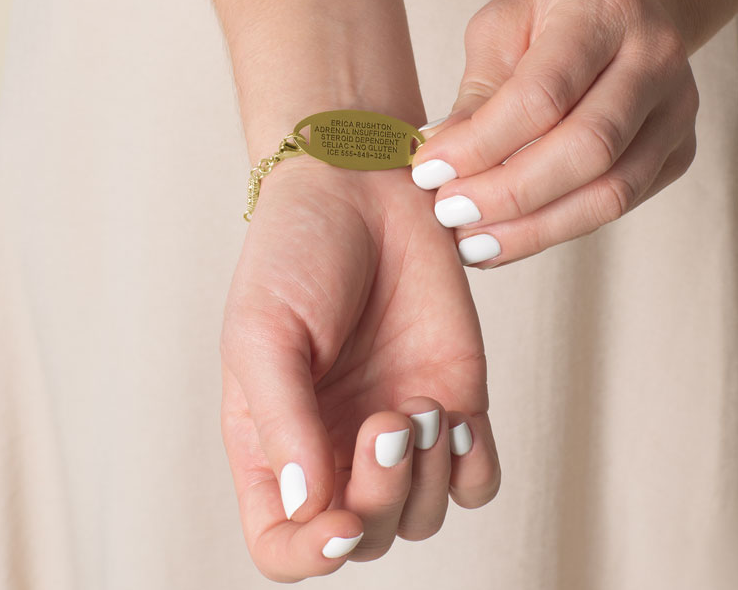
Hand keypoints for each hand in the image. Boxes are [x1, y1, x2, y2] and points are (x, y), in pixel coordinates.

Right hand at [220, 155, 499, 580]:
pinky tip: (455, 414)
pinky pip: (475, 476)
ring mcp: (397, 422)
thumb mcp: (261, 332)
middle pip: (364, 537)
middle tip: (386, 424)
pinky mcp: (453, 393)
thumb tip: (311, 511)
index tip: (339, 523)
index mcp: (274, 437)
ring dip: (425, 480)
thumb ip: (282, 422)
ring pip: (422, 514)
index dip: (308, 555)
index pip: (281, 542)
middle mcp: (335, 441)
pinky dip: (471, 466)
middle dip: (380, 502)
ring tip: (416, 403)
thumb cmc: (294, 251)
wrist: (360, 185)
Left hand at [409, 0, 699, 266]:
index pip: (543, 94)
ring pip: (611, 191)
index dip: (482, 142)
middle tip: (449, 213)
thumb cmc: (554, 6)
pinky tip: (508, 234)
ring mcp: (677, 110)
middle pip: (587, 150)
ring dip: (534, 228)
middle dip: (508, 193)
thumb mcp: (503, 24)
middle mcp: (655, 59)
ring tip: (472, 242)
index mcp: (604, 10)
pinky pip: (620, 204)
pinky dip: (558, 226)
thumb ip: (479, 91)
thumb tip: (438, 159)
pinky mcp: (679, 151)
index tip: (428, 170)